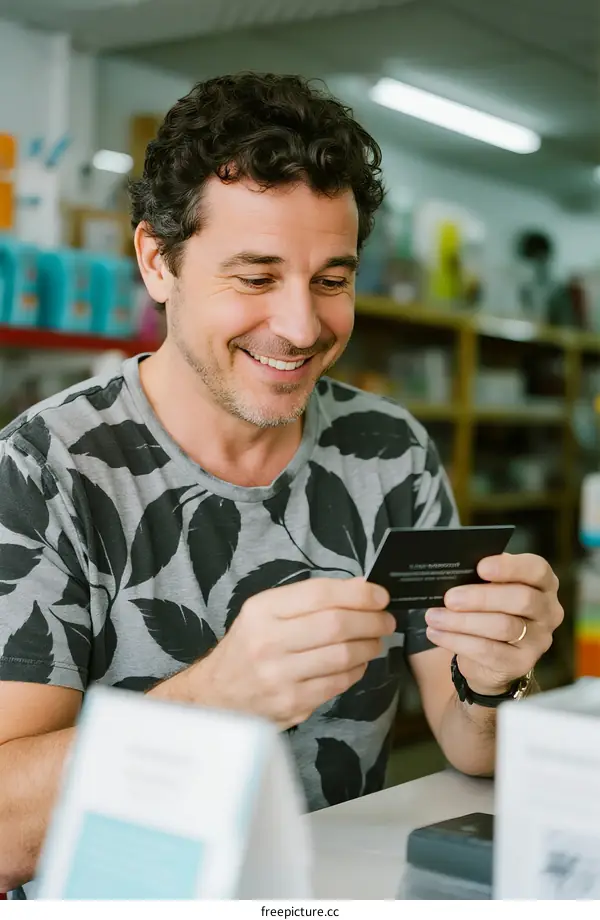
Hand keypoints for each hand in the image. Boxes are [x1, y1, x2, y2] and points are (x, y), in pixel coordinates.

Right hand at [194, 577, 393, 728]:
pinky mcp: (292, 704)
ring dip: (369, 646)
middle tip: (386, 620)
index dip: (358, 594)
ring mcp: (279, 676)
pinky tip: (357, 663)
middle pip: (336, 625)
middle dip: (372, 620)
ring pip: (343, 656)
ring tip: (375, 640)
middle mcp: (268, 642)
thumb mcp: (266, 613)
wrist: (216, 696)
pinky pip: (338, 683)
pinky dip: (356, 670)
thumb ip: (309, 600)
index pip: (320, 594)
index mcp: (262, 611)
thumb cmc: (248, 647)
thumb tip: (360, 587)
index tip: (380, 595)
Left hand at [424, 553, 563, 695]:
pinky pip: (488, 651)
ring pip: (503, 626)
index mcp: (543, 584)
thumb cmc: (490, 610)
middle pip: (522, 599)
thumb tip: (455, 570)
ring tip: (434, 617)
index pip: (537, 570)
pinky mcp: (521, 663)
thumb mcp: (490, 588)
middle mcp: (548, 611)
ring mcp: (538, 640)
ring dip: (462, 621)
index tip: (480, 567)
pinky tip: (437, 634)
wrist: (490, 656)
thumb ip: (482, 578)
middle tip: (449, 598)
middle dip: (481, 597)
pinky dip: (458, 641)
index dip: (510, 567)